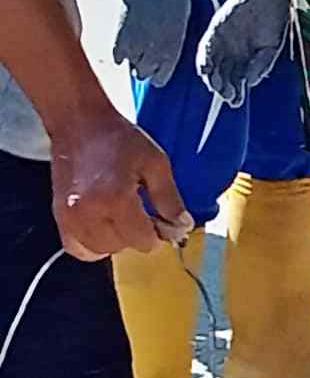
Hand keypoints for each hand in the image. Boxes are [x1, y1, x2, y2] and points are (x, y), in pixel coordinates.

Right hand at [51, 107, 192, 260]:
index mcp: (117, 198)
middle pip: (122, 246)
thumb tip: (182, 226)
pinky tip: (106, 228)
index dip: (158, 234)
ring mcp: (70, 217)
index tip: (163, 222)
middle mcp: (90, 212)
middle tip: (144, 214)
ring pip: (100, 251)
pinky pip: (76, 248)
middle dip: (138, 235)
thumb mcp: (156, 163)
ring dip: (117, 241)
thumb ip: (170, 199)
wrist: (81, 126)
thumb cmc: (119, 140)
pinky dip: (93, 246)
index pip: (142, 240)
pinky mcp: (59, 217)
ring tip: (124, 217)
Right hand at [112, 0, 190, 86]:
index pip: (161, 78)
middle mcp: (153, 53)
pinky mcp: (120, 38)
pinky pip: (117, 57)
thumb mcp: (182, 23)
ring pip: (131, 67)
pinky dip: (120, 53)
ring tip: (138, 48)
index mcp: (173, 50)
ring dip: (134, 60)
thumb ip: (174, 42)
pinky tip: (126, 45)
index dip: (160, 74)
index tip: (159, 70)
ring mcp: (135, 46)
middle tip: (147, 56)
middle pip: (144, 74)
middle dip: (146, 67)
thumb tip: (168, 53)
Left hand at [197, 0, 289, 107]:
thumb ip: (261, 65)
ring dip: (213, 78)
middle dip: (224, 88)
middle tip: (228, 96)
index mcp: (246, 57)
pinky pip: (205, 49)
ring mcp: (222, 41)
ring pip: (212, 65)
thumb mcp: (272, 47)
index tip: (236, 101)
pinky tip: (205, 70)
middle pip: (223, 75)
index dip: (236, 91)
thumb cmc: (276, 18)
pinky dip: (204, 60)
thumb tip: (250, 82)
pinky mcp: (215, 30)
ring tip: (217, 87)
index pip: (237, 79)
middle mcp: (232, 51)